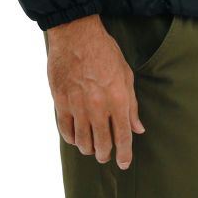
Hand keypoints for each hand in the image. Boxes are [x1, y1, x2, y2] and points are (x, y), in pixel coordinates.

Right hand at [44, 14, 144, 169]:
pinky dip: (71, 138)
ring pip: (82, 142)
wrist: (76, 34)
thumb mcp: (125, 73)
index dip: (124, 154)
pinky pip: (65, 130)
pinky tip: (76, 136)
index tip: (124, 163)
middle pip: (102, 144)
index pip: (122, 137)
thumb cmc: (104, 50)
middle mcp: (98, 106)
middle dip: (105, 154)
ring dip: (88, 148)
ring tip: (91, 146)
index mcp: (117, 98)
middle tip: (106, 155)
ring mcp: (77, 105)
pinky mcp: (60, 101)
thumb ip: (132, 103)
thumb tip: (137, 128)